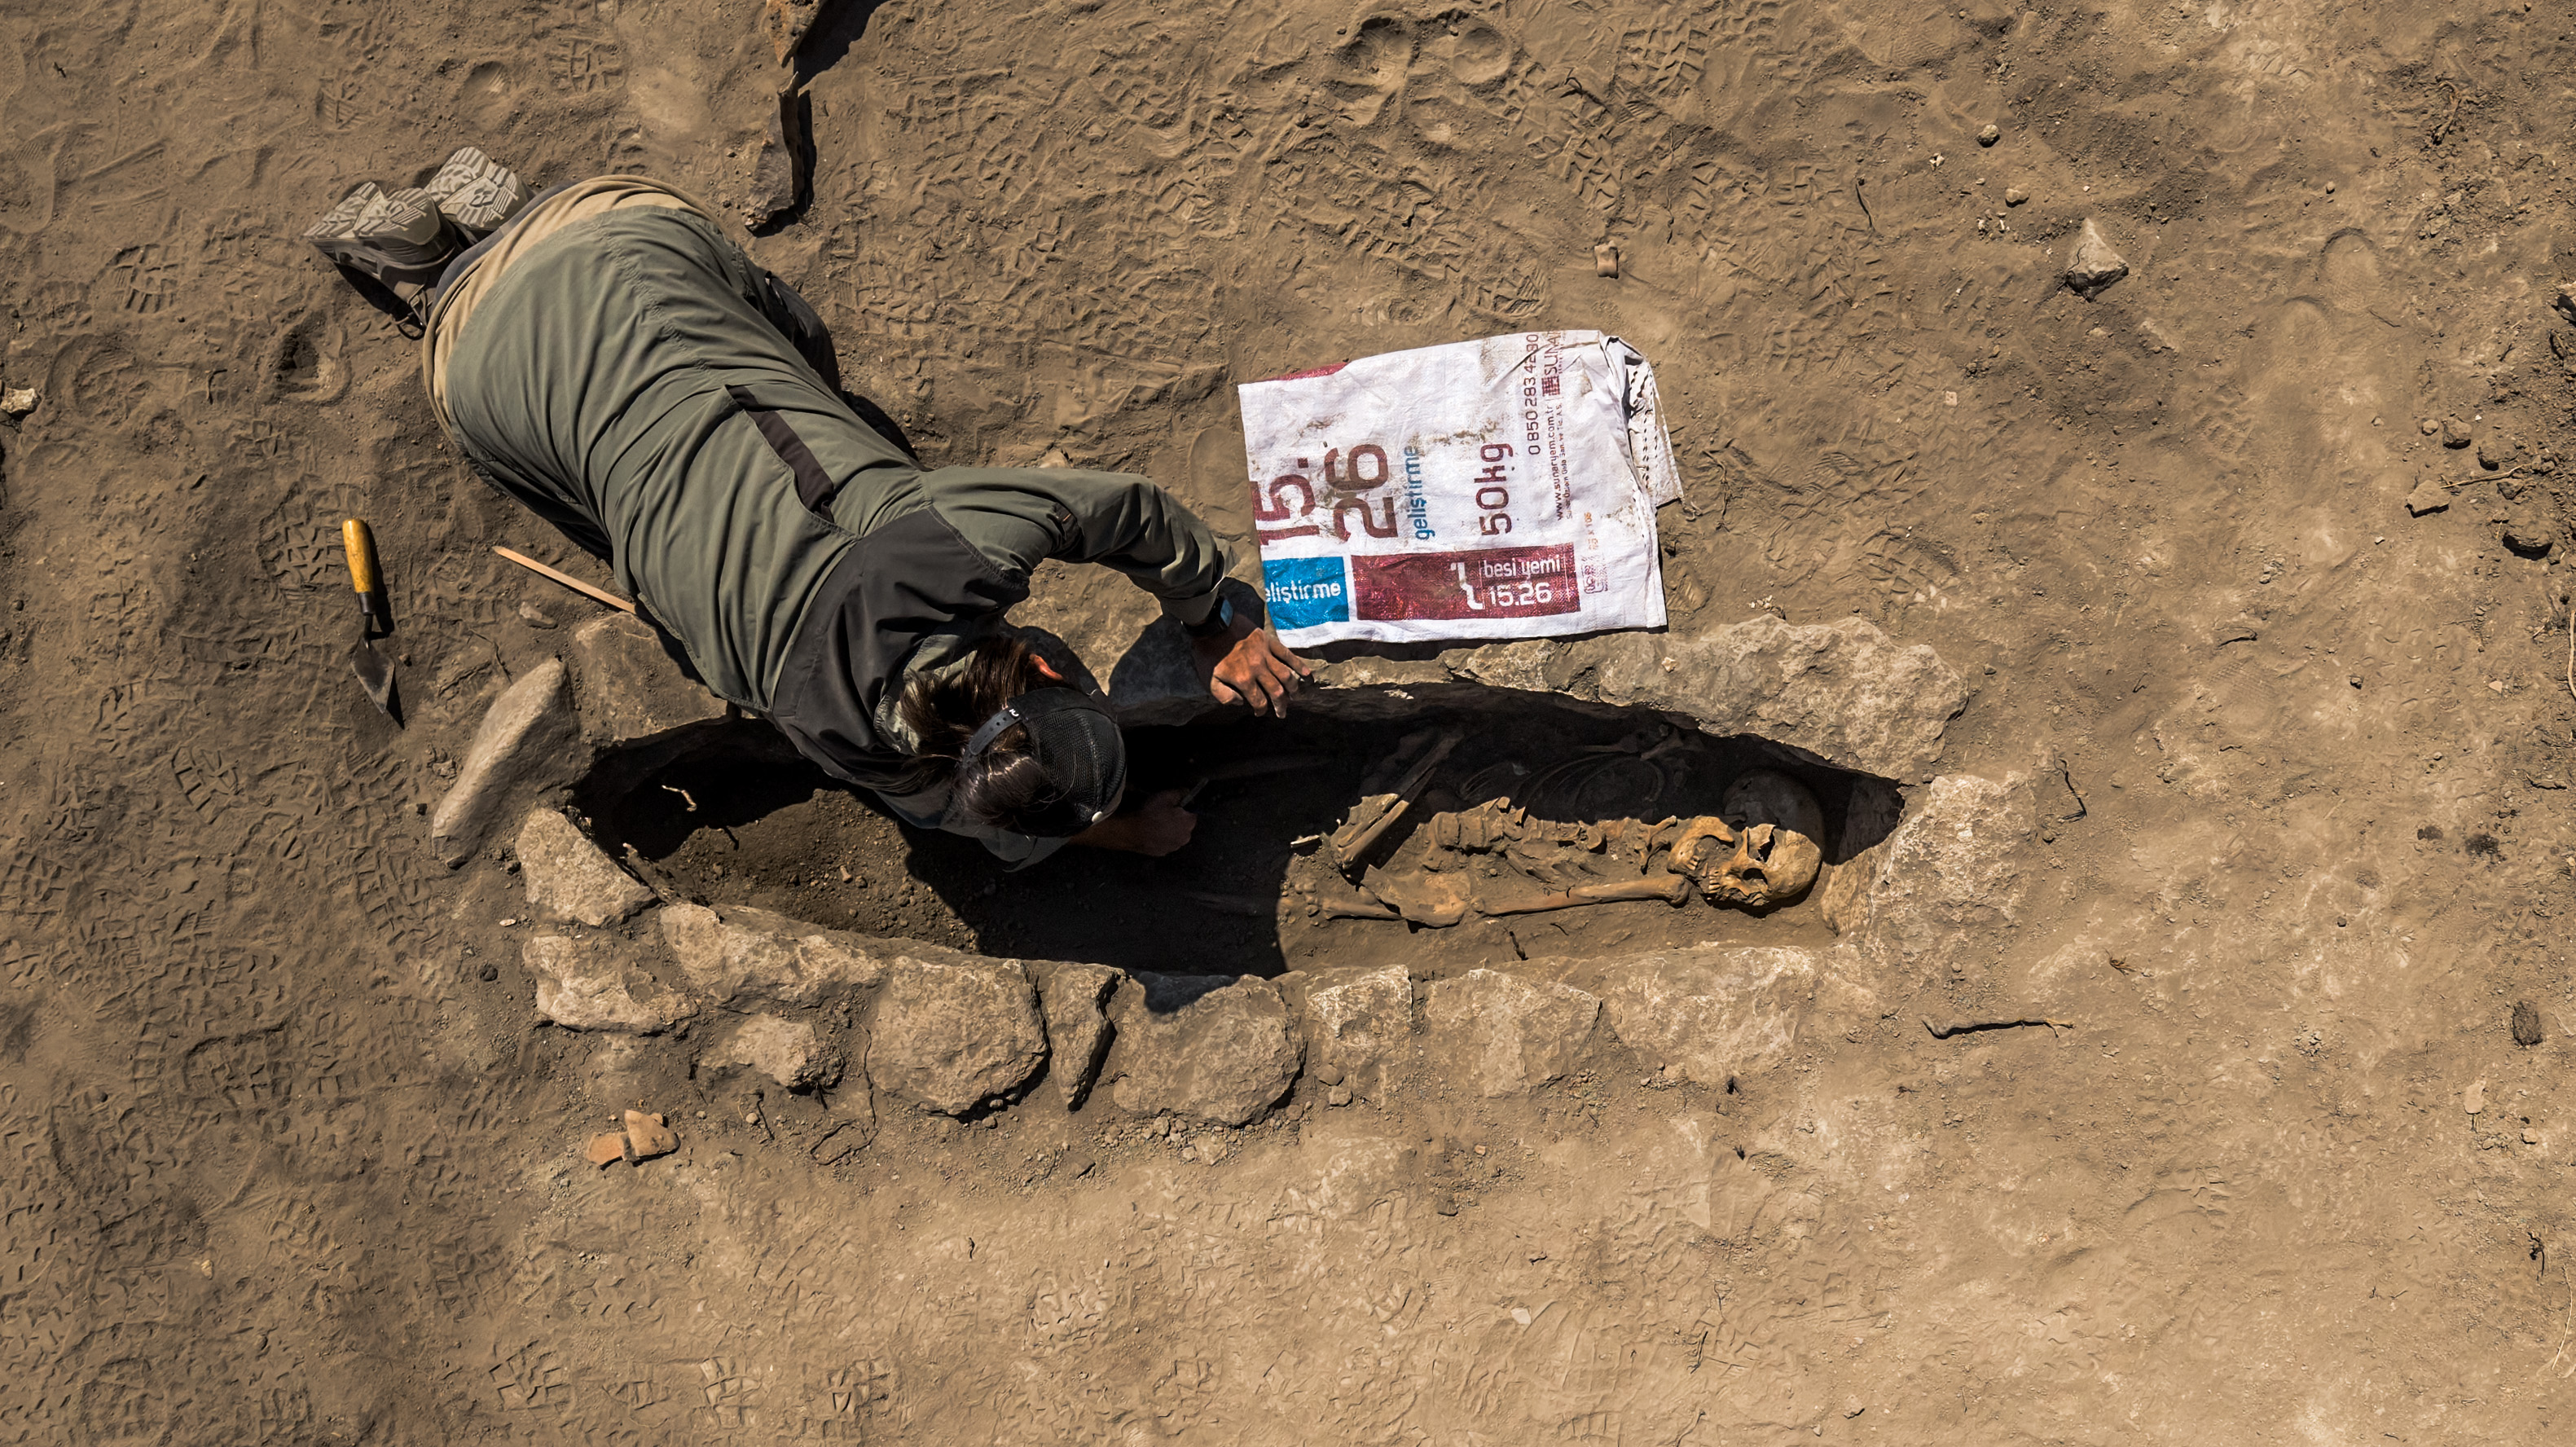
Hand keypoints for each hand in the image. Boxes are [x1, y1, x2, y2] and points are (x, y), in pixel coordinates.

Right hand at [1071, 789, 1196, 855]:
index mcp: (1188, 823)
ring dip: (1169, 829)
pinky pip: (1164, 843)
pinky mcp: (1162, 853)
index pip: (1193, 813)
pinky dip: (1160, 838)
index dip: (1183, 808)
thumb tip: (1186, 792)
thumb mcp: (1166, 796)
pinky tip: (1151, 832)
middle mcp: (1184, 837)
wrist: (1132, 831)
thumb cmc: (1150, 813)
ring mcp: (1173, 847)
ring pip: (1174, 835)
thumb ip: (1180, 793)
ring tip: (1156, 822)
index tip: (1174, 805)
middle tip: (1164, 813)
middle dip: (1177, 819)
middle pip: (1184, 825)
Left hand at [1192, 606, 1311, 717]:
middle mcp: (1258, 668)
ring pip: (1286, 676)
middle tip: (1282, 712)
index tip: (1260, 712)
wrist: (1212, 627)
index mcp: (1243, 679)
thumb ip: (1224, 696)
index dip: (1261, 710)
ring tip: (1294, 697)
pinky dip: (1298, 665)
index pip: (1259, 701)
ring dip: (1292, 689)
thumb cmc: (1209, 655)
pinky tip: (1306, 674)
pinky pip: (1287, 655)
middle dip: (1281, 705)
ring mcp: (1265, 654)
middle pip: (1277, 692)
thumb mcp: (1209, 680)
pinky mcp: (1269, 642)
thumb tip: (1241, 703)